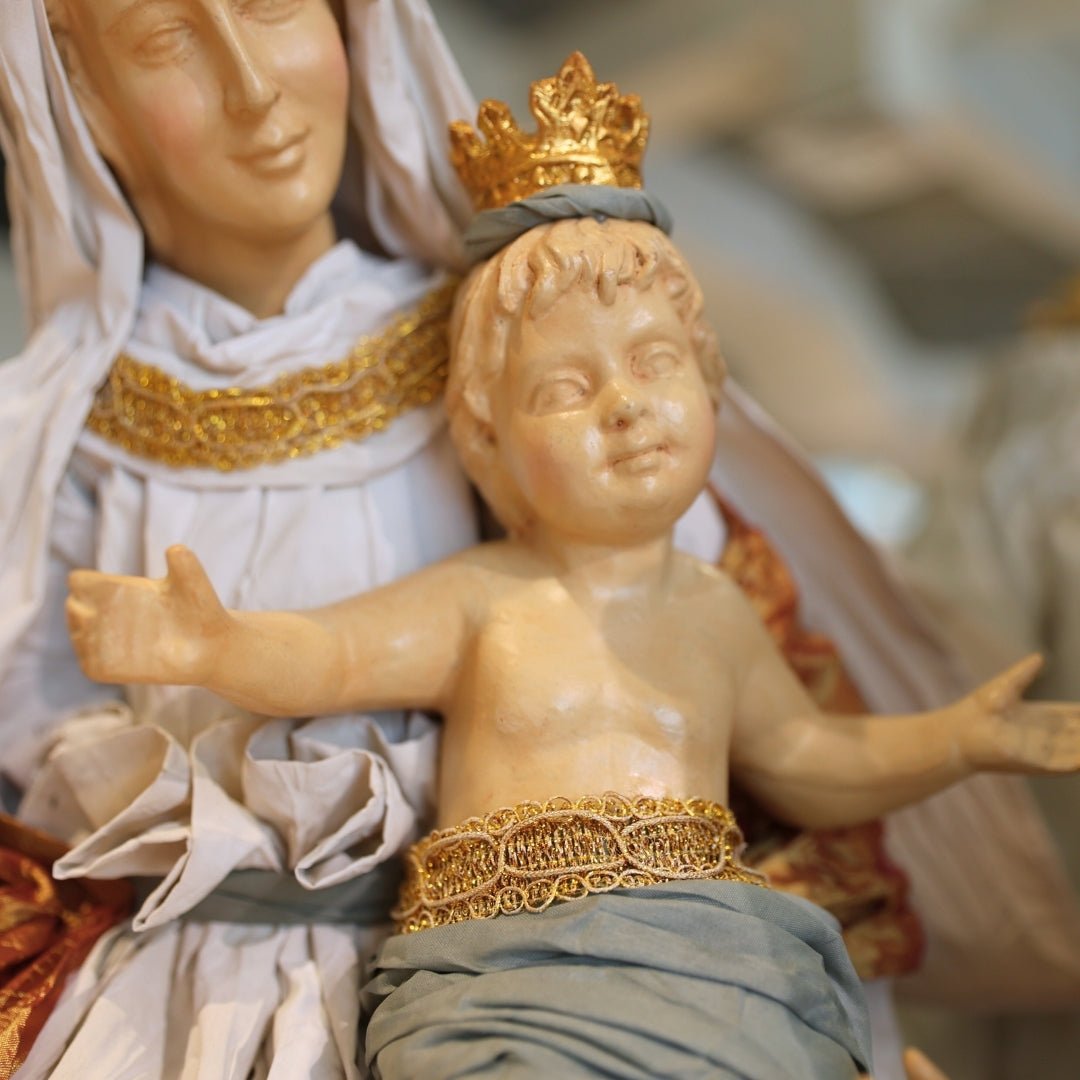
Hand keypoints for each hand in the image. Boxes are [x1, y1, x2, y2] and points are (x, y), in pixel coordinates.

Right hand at [67, 545, 228, 685]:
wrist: (211, 650)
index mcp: (113, 588)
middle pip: (73, 608)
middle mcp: (102, 614)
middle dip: (94, 611)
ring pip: (78, 635)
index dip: (90, 585)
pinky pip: (90, 663)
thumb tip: (175, 549)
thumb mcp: (194, 586)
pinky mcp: (104, 669)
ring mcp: (100, 643)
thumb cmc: (200, 612)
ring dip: (103, 637)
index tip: (120, 591)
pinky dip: (107, 659)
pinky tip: (138, 656)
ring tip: (143, 637)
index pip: (78, 582)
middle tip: (133, 617)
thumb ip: (185, 566)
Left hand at [955, 655, 1079, 773]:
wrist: (958, 732)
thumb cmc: (977, 711)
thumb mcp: (1007, 687)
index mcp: (1042, 720)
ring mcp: (1046, 751)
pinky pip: (1072, 763)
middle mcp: (1049, 737)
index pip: (1076, 716)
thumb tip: (1040, 657)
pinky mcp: (1041, 763)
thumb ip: (1025, 673)